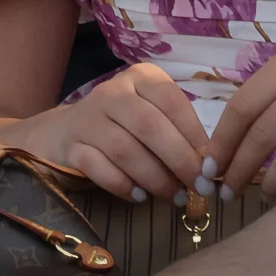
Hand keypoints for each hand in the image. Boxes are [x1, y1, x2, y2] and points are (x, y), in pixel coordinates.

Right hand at [6, 63, 209, 202]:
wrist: (64, 133)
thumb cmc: (123, 127)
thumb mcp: (152, 117)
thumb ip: (178, 134)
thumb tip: (209, 167)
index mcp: (139, 78)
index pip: (171, 101)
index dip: (194, 135)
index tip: (210, 167)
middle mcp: (111, 91)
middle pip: (149, 125)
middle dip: (179, 161)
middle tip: (198, 189)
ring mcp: (87, 117)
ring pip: (124, 149)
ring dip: (154, 178)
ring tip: (173, 197)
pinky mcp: (70, 145)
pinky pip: (98, 168)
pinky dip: (122, 185)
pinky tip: (139, 197)